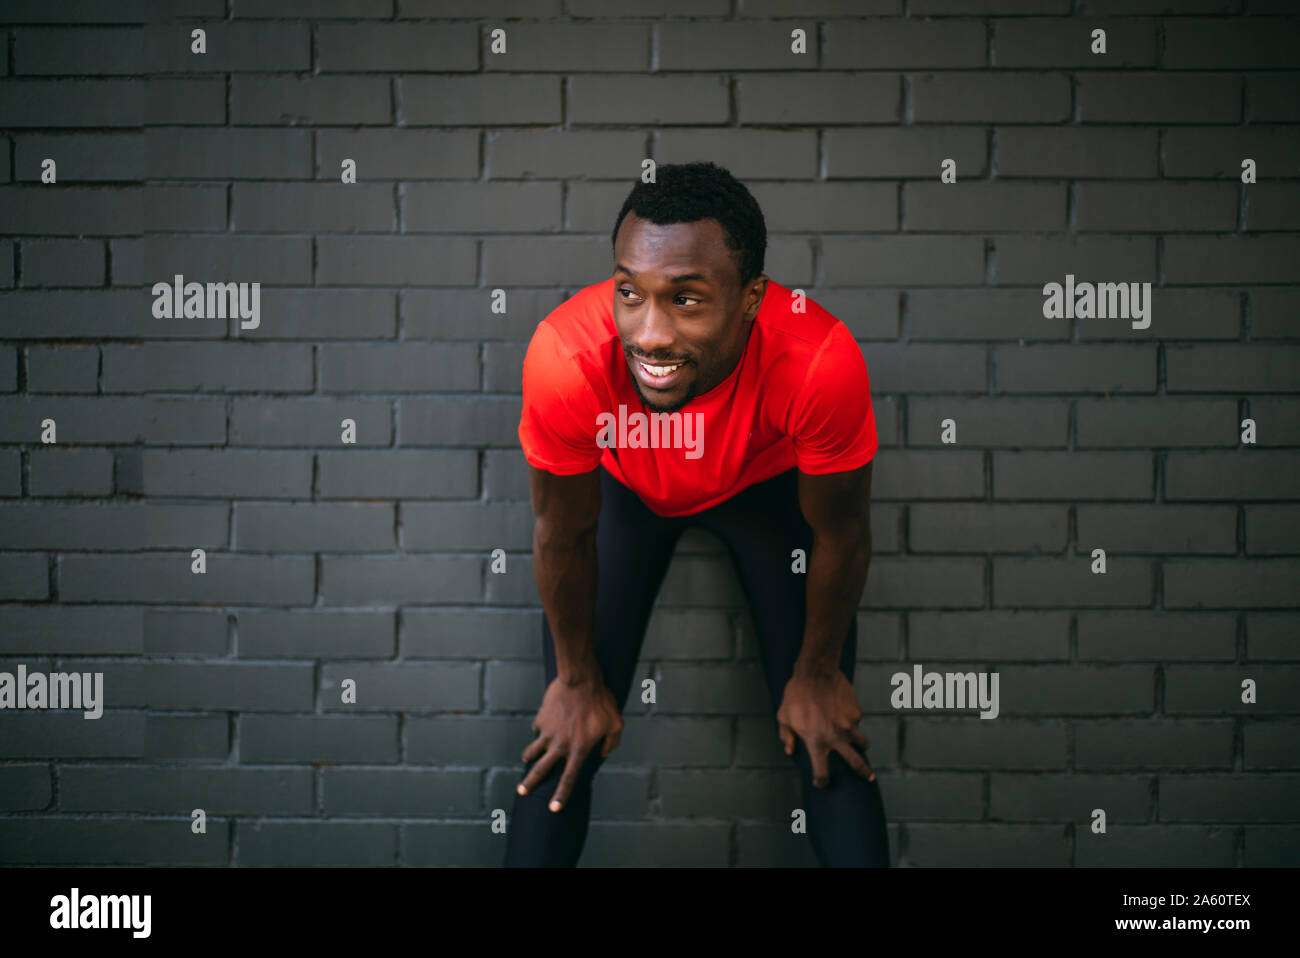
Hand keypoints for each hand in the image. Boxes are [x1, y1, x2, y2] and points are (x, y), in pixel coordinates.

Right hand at [517, 675, 622, 811]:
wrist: (580, 679)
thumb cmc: (601, 701)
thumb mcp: (616, 723)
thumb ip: (612, 742)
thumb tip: (605, 753)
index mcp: (579, 749)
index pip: (569, 778)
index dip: (561, 795)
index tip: (553, 808)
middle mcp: (561, 745)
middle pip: (541, 770)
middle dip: (530, 783)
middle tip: (522, 791)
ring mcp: (548, 732)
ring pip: (533, 751)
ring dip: (528, 758)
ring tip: (526, 760)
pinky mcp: (541, 719)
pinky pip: (537, 729)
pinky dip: (539, 730)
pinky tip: (544, 725)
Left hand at [776, 669, 874, 787]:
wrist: (815, 672)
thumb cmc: (796, 694)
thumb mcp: (784, 716)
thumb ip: (786, 735)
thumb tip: (790, 750)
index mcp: (815, 741)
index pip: (821, 771)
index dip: (822, 781)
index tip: (822, 783)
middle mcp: (835, 736)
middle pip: (855, 763)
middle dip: (863, 773)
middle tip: (868, 778)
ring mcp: (848, 725)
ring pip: (863, 743)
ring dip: (862, 746)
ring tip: (861, 745)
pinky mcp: (856, 712)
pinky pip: (857, 722)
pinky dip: (852, 722)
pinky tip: (843, 711)